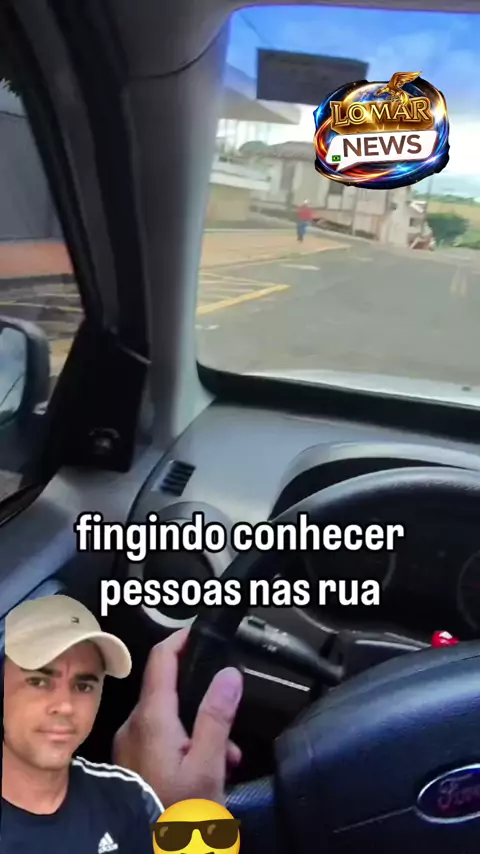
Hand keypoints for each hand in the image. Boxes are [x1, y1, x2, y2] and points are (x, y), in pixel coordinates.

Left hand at [112, 628, 242, 806]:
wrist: (146, 851)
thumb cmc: (178, 813)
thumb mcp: (207, 766)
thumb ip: (217, 716)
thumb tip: (228, 673)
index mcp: (151, 718)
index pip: (161, 659)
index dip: (181, 638)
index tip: (201, 630)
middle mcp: (134, 725)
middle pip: (170, 690)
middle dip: (204, 698)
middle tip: (231, 718)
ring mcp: (130, 745)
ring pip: (169, 717)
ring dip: (200, 728)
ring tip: (226, 757)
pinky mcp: (133, 763)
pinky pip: (161, 739)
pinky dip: (186, 744)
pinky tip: (207, 769)